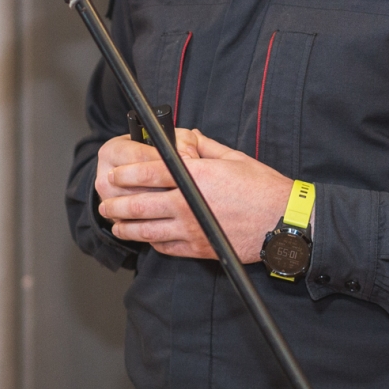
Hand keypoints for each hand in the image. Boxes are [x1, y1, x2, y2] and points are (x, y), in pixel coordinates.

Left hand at [97, 129, 292, 261]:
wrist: (282, 223)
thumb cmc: (262, 188)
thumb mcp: (232, 157)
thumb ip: (203, 147)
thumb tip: (185, 139)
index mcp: (195, 176)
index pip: (150, 172)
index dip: (127, 173)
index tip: (115, 174)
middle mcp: (188, 204)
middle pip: (140, 204)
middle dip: (117, 203)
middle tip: (106, 202)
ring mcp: (191, 229)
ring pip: (147, 231)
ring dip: (126, 227)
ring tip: (115, 224)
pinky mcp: (199, 249)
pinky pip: (166, 248)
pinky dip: (151, 243)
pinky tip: (145, 238)